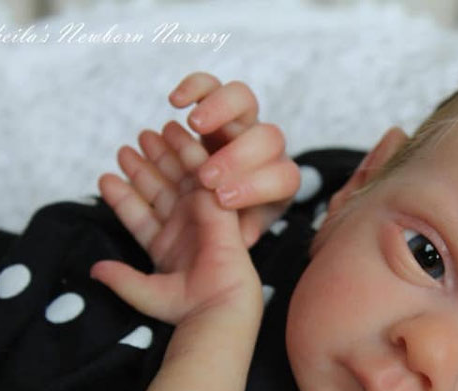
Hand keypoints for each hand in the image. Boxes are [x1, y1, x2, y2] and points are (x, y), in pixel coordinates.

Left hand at [93, 128, 262, 325]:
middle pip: (158, 191)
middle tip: (128, 146)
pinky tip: (177, 135)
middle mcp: (182, 229)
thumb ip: (120, 278)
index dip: (122, 197)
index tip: (105, 177)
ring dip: (164, 156)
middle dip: (143, 168)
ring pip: (178, 179)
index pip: (138, 215)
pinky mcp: (218, 207)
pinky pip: (203, 174)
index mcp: (164, 248)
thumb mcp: (142, 292)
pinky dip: (191, 153)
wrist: (218, 306)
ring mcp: (200, 216)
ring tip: (147, 134)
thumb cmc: (185, 306)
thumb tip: (95, 269)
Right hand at [169, 73, 300, 246]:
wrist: (214, 193)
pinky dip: (195, 88)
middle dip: (237, 157)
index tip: (222, 200)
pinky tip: (175, 102)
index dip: (255, 187)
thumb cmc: (228, 218)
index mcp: (280, 183)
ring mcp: (242, 123)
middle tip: (206, 177)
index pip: (282, 179)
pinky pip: (210, 86)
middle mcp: (266, 149)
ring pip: (243, 100)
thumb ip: (238, 234)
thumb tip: (239, 238)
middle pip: (268, 138)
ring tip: (192, 125)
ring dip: (219, 110)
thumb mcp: (238, 233)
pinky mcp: (215, 106)